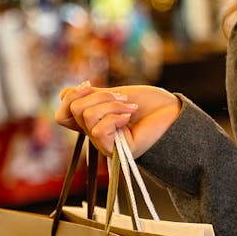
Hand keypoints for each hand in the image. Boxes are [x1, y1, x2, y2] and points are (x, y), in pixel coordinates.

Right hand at [55, 81, 180, 157]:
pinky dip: (115, 117)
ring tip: (131, 108)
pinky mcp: (113, 150)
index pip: (63, 113)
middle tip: (123, 98)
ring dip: (112, 104)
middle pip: (72, 109)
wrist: (173, 113)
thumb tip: (65, 94)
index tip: (90, 85)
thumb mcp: (115, 94)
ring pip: (86, 115)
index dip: (71, 96)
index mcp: (92, 120)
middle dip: (98, 96)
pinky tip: (130, 118)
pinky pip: (97, 130)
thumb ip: (90, 96)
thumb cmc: (150, 103)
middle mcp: (94, 133)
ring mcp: (103, 143)